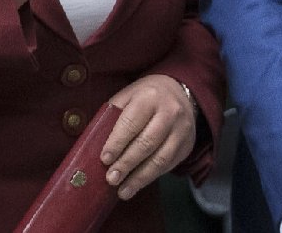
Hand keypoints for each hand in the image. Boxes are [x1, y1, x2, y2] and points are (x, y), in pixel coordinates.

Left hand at [99, 74, 196, 199]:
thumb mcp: (128, 95)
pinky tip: (137, 185)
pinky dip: (150, 177)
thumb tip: (95, 144)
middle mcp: (169, 112)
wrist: (179, 91)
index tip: (104, 159)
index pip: (131, 122)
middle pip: (146, 143)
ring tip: (123, 191)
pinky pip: (168, 165)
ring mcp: (181, 130)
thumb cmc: (145, 96)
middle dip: (127, 164)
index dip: (117, 143)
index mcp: (149, 97)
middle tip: (111, 178)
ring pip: (160, 158)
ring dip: (139, 178)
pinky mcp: (187, 145)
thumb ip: (114, 115)